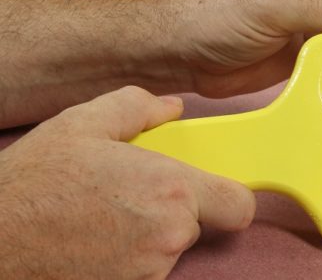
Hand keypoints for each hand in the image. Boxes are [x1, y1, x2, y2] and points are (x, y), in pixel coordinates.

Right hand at [0, 86, 255, 279]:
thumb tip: (171, 106)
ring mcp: (148, 271)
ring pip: (168, 248)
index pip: (239, 204)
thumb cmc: (33, 185)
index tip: (213, 188)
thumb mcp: (82, 125)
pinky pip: (144, 270)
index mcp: (170, 189)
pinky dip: (127, 256)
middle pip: (198, 223)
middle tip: (132, 193)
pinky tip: (94, 238)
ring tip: (103, 215)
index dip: (231, 195)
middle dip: (174, 208)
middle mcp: (167, 236)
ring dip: (147, 233)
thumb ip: (137, 108)